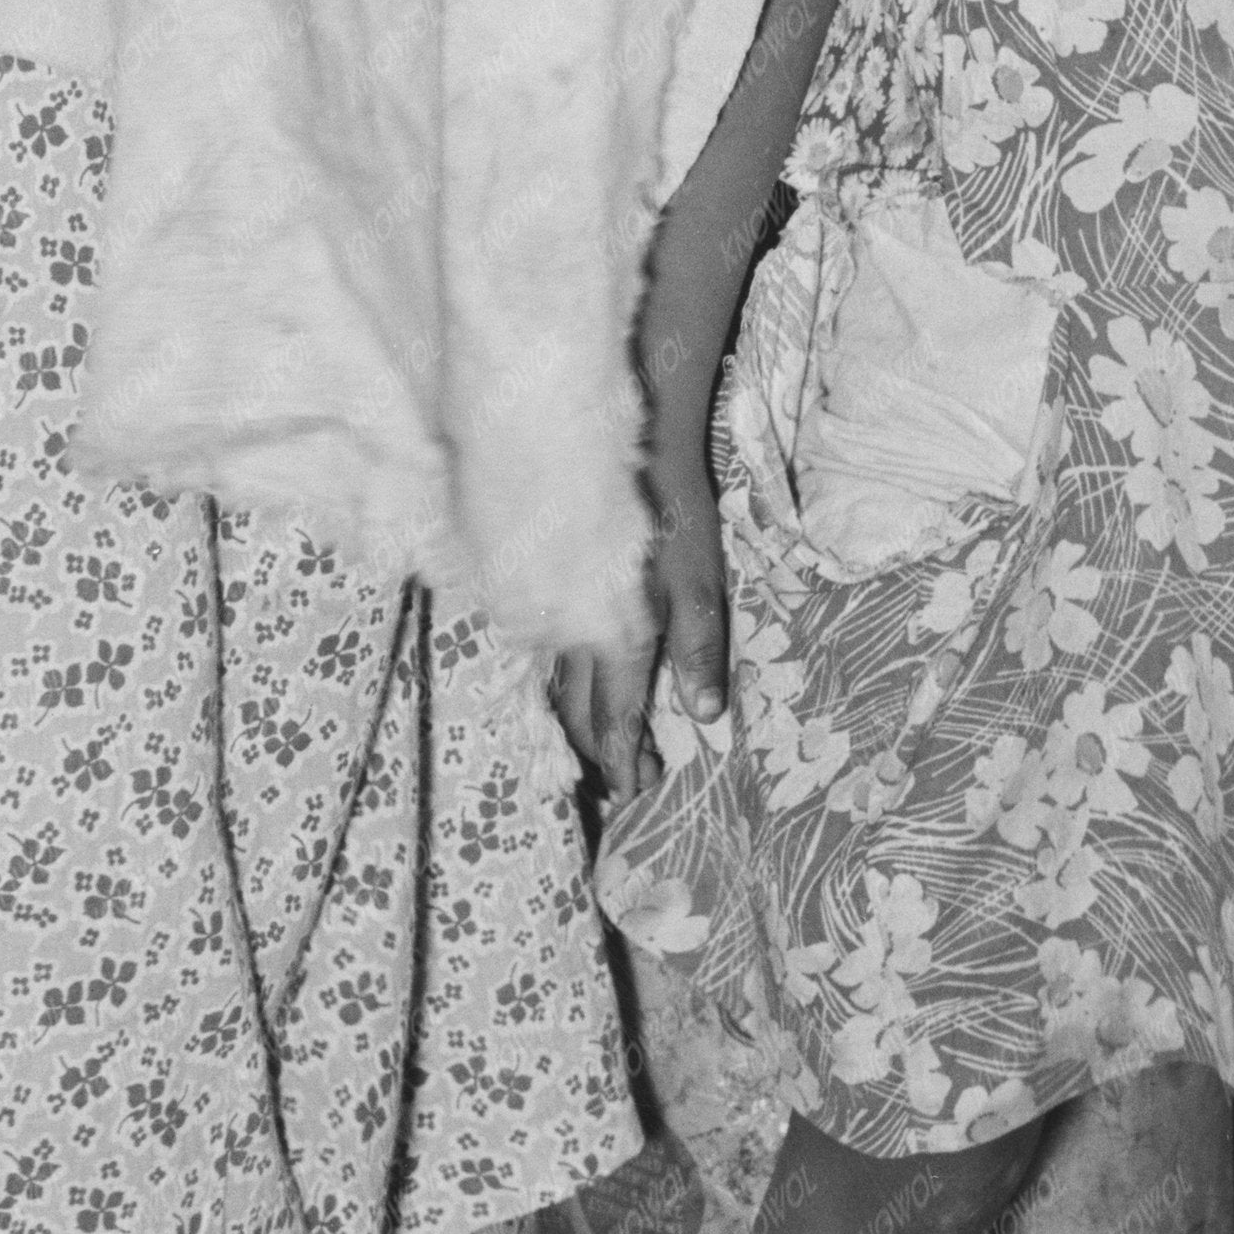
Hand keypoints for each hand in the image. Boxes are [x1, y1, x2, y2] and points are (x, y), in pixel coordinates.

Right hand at [549, 425, 729, 799]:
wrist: (622, 440)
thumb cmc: (673, 512)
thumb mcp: (701, 581)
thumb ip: (701, 649)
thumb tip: (705, 716)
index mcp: (614, 638)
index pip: (614, 720)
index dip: (625, 762)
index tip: (635, 793)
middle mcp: (570, 631)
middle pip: (574, 712)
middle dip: (599, 752)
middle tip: (622, 780)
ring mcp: (544, 604)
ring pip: (551, 681)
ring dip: (573, 720)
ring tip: (596, 743)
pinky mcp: (528, 580)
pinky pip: (536, 645)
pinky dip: (555, 676)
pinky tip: (569, 675)